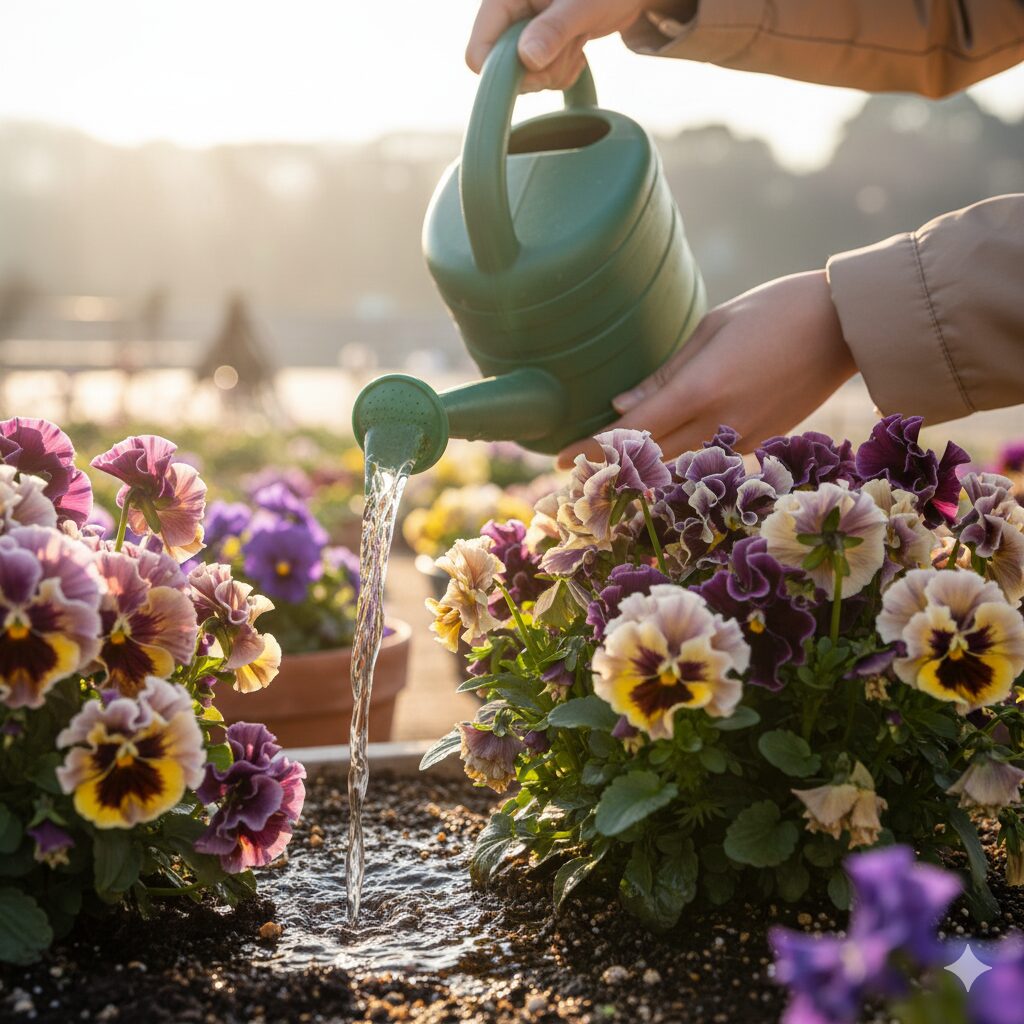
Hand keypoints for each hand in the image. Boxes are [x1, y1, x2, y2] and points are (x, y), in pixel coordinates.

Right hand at [466, 0, 654, 91]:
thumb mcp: (582, 5)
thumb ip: (554, 29)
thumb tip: (527, 60)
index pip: (479, 52)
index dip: (503, 71)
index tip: (537, 67)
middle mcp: (507, 16)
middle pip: (502, 71)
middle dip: (540, 70)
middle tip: (570, 45)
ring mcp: (521, 33)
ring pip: (523, 78)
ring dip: (555, 71)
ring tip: (577, 40)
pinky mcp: (537, 48)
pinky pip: (539, 79)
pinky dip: (561, 74)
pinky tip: (577, 51)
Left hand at [556, 270, 858, 466]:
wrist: (846, 327)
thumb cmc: (775, 310)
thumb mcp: (712, 328)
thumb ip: (666, 373)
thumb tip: (622, 405)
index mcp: (701, 389)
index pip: (633, 429)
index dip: (593, 447)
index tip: (560, 459)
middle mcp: (719, 421)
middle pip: (650, 457)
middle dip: (610, 465)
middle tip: (574, 471)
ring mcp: (742, 437)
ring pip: (678, 464)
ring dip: (642, 469)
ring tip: (608, 468)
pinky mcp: (761, 441)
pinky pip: (708, 457)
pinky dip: (679, 459)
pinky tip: (662, 454)